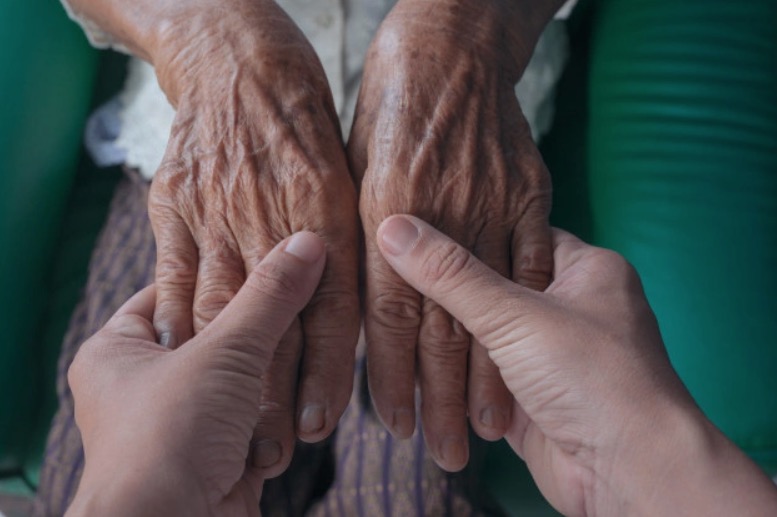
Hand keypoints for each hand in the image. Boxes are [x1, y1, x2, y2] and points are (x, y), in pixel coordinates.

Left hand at [66, 233, 326, 516]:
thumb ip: (268, 297)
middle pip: (216, 334)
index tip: (267, 257)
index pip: (175, 287)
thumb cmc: (168, 440)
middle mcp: (145, 385)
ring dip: (276, 380)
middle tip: (300, 302)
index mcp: (119, 350)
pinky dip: (278, 420)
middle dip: (260, 330)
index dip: (221, 270)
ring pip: (243, 380)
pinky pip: (256, 421)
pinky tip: (295, 412)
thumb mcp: (222, 352)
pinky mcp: (214, 457)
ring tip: (304, 359)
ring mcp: (182, 424)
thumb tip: (307, 244)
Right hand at [146, 0, 359, 470]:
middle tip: (286, 448)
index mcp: (332, 212)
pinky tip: (185, 364)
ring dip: (229, 375)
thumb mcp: (351, 172)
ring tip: (236, 427)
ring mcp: (222, 213)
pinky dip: (180, 323)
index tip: (332, 421)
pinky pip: (177, 275)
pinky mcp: (177, 206)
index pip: (338, 310)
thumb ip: (360, 239)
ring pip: (226, 312)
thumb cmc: (306, 115)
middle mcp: (277, 220)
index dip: (335, 371)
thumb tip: (381, 304)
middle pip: (282, 326)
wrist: (239, 57)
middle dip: (284, 392)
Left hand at [348, 0, 552, 469]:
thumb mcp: (348, 167)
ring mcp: (488, 205)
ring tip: (487, 429)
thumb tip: (349, 303)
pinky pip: (533, 264)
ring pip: (490, 307)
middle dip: (439, 396)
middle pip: (437, 324)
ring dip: (487, 375)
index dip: (384, 374)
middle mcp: (436, 214)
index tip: (391, 422)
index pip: (381, 312)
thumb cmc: (387, 106)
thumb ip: (354, 238)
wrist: (450, 47)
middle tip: (443, 450)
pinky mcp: (529, 195)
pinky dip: (532, 321)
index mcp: (380, 209)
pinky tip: (533, 352)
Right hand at [377, 215, 776, 515]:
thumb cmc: (593, 377)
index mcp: (587, 268)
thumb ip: (450, 275)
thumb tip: (392, 227)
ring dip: (447, 340)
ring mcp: (552, 355)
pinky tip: (414, 367)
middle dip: (447, 290)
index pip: (516, 232)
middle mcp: (572, 307)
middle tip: (394, 273)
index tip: (416, 226)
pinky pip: (482, 379)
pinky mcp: (533, 397)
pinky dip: (453, 379)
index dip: (468, 229)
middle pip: (495, 287)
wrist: (628, 472)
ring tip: (394, 319)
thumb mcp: (515, 314)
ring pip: (485, 337)